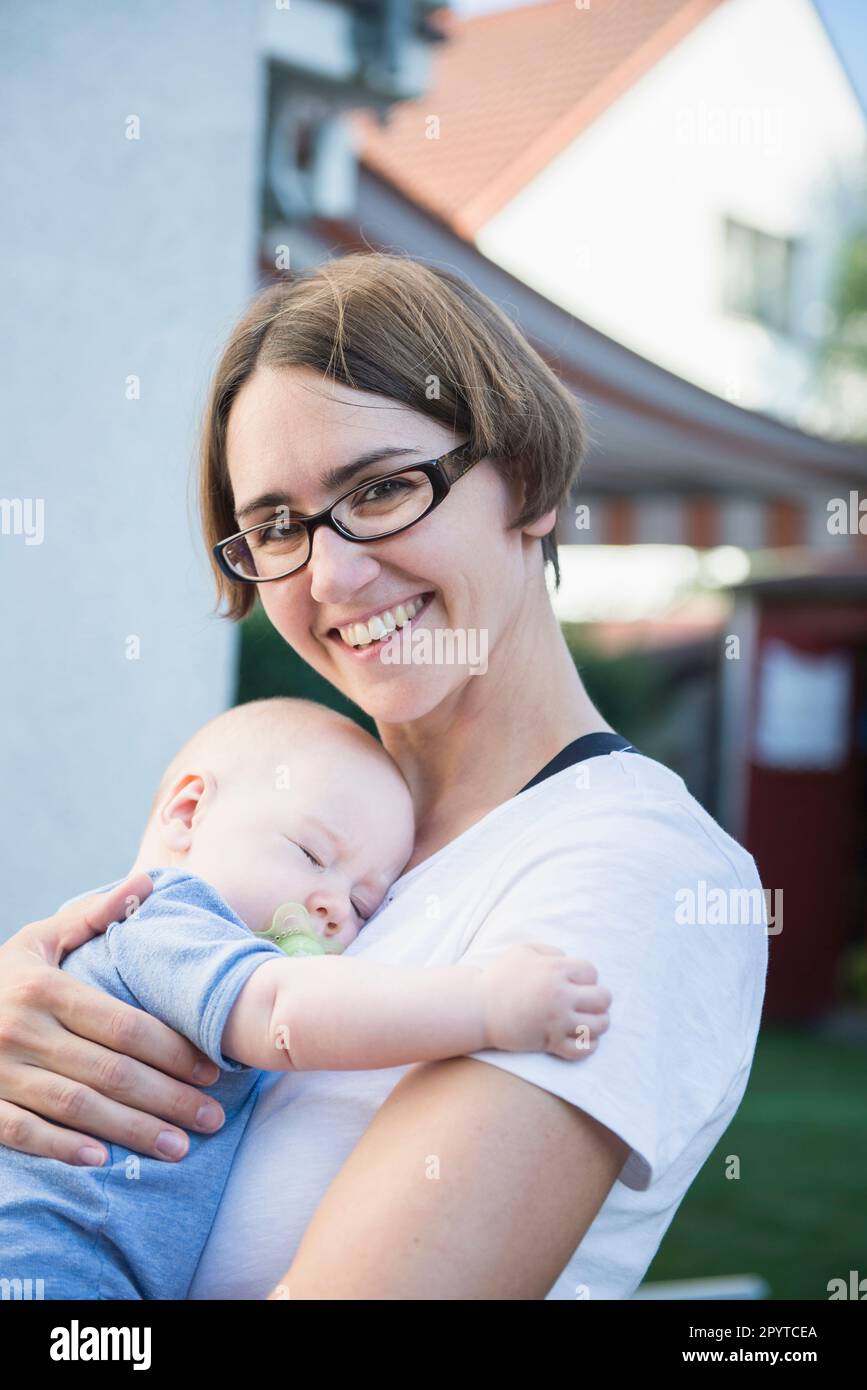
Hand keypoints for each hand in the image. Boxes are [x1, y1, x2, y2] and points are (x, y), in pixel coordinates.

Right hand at [0, 873, 223, 1164]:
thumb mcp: (37, 941)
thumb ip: (92, 917)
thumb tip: (146, 881)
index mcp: (43, 988)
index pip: (123, 1025)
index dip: (172, 1050)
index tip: (212, 1070)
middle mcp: (20, 1030)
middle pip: (110, 1070)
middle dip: (167, 1098)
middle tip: (212, 1119)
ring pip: (76, 1106)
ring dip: (131, 1130)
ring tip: (179, 1147)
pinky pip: (23, 1133)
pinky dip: (62, 1148)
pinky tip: (103, 1160)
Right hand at [480, 943, 610, 1059]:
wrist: (478, 1009)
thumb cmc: (499, 978)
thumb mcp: (522, 951)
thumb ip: (549, 950)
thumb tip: (568, 959)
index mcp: (554, 970)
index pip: (592, 972)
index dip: (587, 978)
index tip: (576, 984)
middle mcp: (559, 995)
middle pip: (603, 998)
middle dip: (599, 1000)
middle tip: (587, 1003)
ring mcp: (556, 1021)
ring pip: (599, 1025)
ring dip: (598, 1023)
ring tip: (589, 1021)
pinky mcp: (550, 1042)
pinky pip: (583, 1049)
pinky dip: (589, 1045)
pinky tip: (583, 1038)